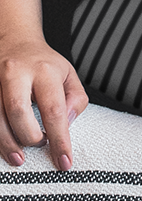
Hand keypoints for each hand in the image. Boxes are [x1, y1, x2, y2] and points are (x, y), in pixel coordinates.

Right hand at [0, 35, 88, 170]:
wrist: (15, 38)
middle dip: (29, 138)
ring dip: (7, 143)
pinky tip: (4, 143)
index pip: (54, 112)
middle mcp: (15, 72)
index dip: (60, 141)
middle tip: (39, 144)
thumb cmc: (45, 63)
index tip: (64, 162)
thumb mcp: (70, 76)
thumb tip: (66, 125)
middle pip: (18, 113)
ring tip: (19, 157)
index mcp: (44, 71)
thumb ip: (76, 101)